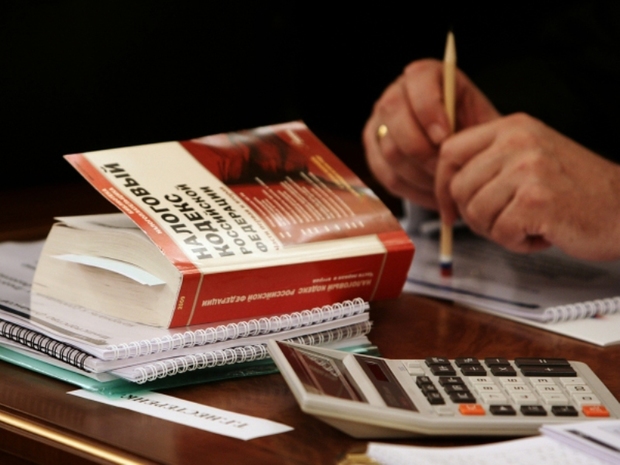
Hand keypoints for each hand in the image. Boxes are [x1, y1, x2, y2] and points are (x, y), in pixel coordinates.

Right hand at [362, 59, 498, 209]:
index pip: (417, 79)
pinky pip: (385, 174)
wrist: (467, 154)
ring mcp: (380, 122)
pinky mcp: (373, 151)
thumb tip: (451, 144)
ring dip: (419, 173)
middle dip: (420, 148)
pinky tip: (432, 195)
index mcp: (426, 75)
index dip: (428, 109)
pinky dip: (411, 189)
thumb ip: (472, 125)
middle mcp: (397, 93)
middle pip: (394, 113)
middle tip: (443, 169)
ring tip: (444, 185)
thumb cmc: (478, 136)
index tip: (445, 137)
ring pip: (389, 149)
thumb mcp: (485, 124)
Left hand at [436, 113, 619, 260]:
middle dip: (475, 216)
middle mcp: (517, 141)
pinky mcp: (536, 200)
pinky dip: (516, 243)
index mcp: (512, 127)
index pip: (450, 151)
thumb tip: (445, 186)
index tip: (449, 208)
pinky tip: (541, 233)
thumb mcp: (530, 158)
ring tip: (528, 224)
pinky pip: (499, 232)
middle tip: (506, 222)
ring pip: (475, 212)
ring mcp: (527, 168)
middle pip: (459, 188)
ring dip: (498, 231)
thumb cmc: (576, 190)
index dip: (443, 185)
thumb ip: (490, 164)